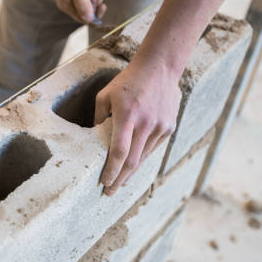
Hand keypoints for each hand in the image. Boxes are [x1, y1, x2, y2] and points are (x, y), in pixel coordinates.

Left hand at [94, 55, 181, 195]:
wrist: (159, 69)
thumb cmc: (127, 82)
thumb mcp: (104, 96)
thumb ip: (98, 118)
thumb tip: (93, 139)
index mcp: (126, 115)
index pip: (119, 151)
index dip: (111, 170)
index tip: (104, 182)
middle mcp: (145, 124)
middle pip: (132, 161)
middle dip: (119, 180)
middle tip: (109, 192)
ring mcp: (159, 127)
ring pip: (143, 158)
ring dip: (130, 173)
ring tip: (119, 183)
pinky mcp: (168, 127)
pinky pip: (152, 148)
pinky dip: (141, 159)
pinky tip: (133, 167)